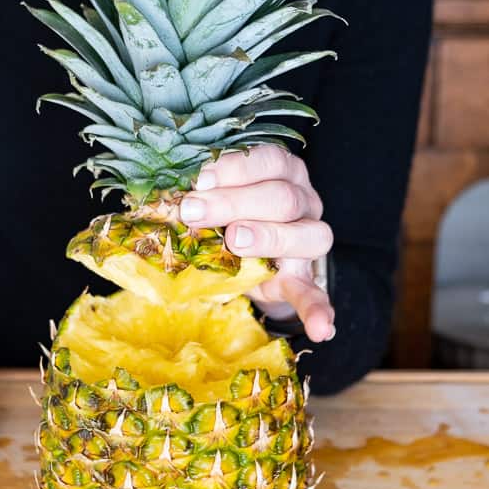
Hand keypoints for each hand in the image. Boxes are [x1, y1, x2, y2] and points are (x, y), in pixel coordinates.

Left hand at [179, 144, 334, 342]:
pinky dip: (318, 311)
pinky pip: (316, 294)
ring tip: (234, 241)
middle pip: (282, 197)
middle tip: (194, 212)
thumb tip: (168, 196)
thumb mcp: (217, 197)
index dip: (235, 168)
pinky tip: (320, 329)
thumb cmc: (228, 215)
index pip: (270, 159)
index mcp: (284, 172)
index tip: (199, 180)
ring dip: (268, 237)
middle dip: (234, 203)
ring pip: (307, 234)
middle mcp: (305, 200)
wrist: (249, 258)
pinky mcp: (305, 279)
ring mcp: (310, 240)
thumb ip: (203, 194)